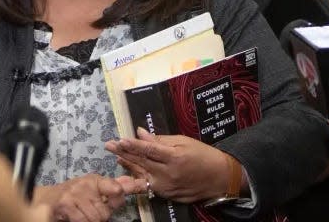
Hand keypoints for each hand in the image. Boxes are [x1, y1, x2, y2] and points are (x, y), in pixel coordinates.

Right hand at [33, 173, 143, 221]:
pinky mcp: (65, 205)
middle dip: (100, 217)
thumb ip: (114, 190)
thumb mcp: (94, 190)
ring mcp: (74, 194)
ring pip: (95, 218)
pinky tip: (75, 218)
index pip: (116, 188)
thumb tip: (137, 183)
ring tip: (83, 216)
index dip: (120, 197)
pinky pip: (82, 221)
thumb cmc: (75, 195)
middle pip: (105, 212)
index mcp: (95, 180)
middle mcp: (85, 184)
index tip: (121, 197)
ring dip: (90, 221)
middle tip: (91, 213)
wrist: (48, 199)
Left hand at [104, 127, 241, 202]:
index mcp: (175, 157)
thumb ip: (160, 140)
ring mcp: (166, 187)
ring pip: (141, 174)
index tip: (119, 139)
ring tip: (115, 155)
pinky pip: (147, 185)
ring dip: (126, 165)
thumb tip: (140, 133)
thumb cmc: (203, 155)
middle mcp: (168, 174)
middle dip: (124, 152)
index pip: (149, 150)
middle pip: (142, 162)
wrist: (219, 178)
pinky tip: (126, 172)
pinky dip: (135, 178)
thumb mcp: (184, 142)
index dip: (133, 145)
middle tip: (109, 145)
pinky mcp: (166, 195)